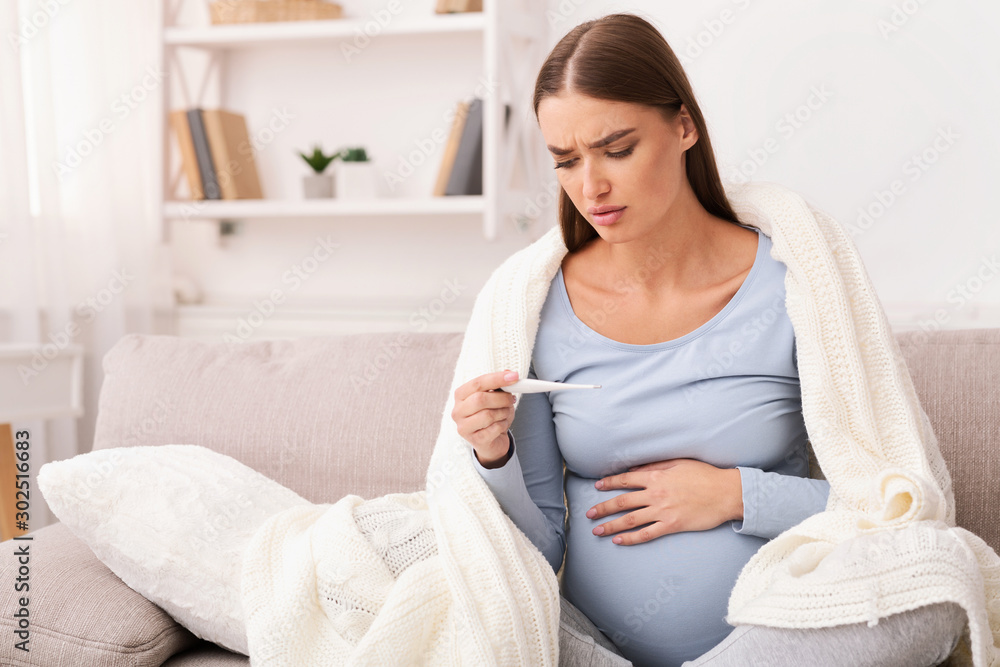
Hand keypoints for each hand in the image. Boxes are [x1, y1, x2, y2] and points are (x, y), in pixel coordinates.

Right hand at [451, 369, 519, 467]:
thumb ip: (500, 385)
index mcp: (461, 395)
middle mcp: (458, 411)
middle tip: (512, 399)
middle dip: (501, 398)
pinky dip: (503, 425)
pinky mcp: (474, 440)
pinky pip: (494, 429)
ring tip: (506, 413)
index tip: (514, 376)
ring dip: (503, 412)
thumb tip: (509, 373)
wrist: (492, 441)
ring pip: (488, 415)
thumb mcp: (496, 398)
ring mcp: (464, 427)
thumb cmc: (493, 415)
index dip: (497, 378)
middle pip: (480, 399)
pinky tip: (502, 425)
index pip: (477, 383)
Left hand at [585, 459, 742, 545]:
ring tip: (597, 530)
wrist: (726, 493)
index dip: (609, 483)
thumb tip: (635, 471)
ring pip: (630, 520)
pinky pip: (647, 534)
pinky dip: (631, 539)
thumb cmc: (704, 475)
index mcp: (656, 477)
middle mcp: (656, 494)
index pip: (626, 480)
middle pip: (622, 502)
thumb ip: (655, 466)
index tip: (597, 486)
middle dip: (603, 508)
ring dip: (611, 525)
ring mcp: (663, 511)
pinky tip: (619, 541)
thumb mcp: (678, 463)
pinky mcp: (672, 526)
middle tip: (589, 514)